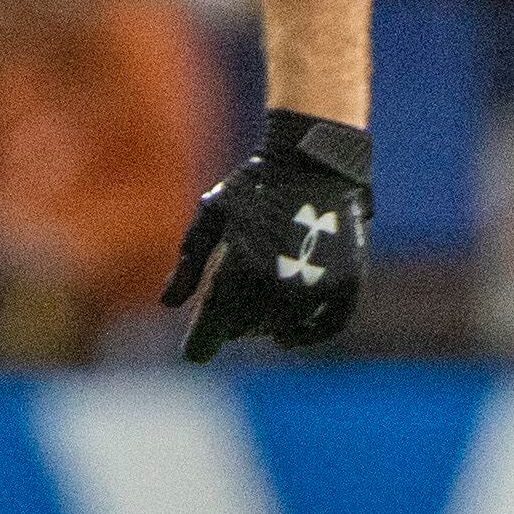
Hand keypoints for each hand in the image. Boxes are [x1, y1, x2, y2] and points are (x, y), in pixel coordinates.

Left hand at [165, 109, 370, 360]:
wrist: (315, 162)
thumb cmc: (255, 187)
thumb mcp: (212, 217)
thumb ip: (189, 264)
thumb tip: (167, 304)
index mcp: (235, 272)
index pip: (209, 335)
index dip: (199, 346)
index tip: (195, 351)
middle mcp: (274, 287)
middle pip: (245, 332)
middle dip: (234, 325)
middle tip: (230, 310)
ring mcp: (313, 288)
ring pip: (284, 332)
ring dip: (268, 327)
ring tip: (260, 308)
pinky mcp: (345, 286)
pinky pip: (325, 327)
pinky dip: (308, 334)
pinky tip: (290, 334)